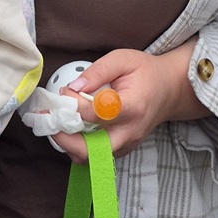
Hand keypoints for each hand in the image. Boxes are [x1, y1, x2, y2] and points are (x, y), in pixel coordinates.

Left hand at [52, 41, 210, 161]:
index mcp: (132, 107)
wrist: (168, 90)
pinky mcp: (122, 150)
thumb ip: (97, 71)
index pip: (96, 114)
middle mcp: (129, 132)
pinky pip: (94, 157)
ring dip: (68, 143)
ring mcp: (127, 144)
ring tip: (58, 122)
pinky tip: (72, 127)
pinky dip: (78, 146)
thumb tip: (73, 87)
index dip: (74, 104)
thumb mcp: (122, 60)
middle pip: (90, 151)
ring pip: (89, 158)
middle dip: (63, 138)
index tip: (65, 92)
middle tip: (49, 120)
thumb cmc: (146, 72)